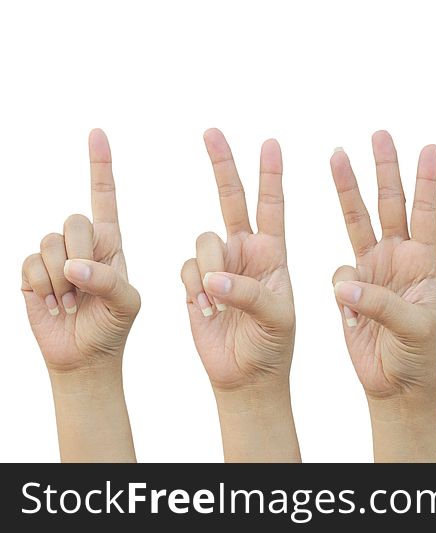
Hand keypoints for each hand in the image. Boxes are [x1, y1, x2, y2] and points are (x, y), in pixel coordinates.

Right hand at [21, 129, 138, 460]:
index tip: (98, 133)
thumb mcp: (128, 303)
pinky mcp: (30, 272)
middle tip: (88, 284)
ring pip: (50, 242)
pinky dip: (43, 287)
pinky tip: (56, 303)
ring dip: (63, 278)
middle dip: (83, 253)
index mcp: (111, 242)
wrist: (85, 355)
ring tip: (74, 300)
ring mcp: (53, 257)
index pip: (104, 198)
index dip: (100, 166)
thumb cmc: (114, 325)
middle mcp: (81, 244)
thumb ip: (110, 280)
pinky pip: (29, 264)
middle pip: (75, 221)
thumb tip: (74, 267)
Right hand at [180, 129, 297, 461]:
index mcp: (276, 253)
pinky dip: (194, 288)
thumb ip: (251, 294)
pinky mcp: (194, 284)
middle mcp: (247, 252)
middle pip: (232, 199)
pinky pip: (185, 269)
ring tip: (224, 302)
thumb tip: (211, 280)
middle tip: (212, 131)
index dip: (271, 174)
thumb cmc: (278, 348)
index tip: (271, 142)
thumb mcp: (280, 319)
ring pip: (204, 241)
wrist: (247, 379)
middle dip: (224, 165)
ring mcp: (220, 267)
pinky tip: (209, 313)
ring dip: (212, 269)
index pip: (273, 205)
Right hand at [330, 131, 435, 461]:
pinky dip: (339, 285)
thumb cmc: (421, 361)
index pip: (428, 214)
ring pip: (356, 220)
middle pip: (389, 204)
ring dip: (348, 188)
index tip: (431, 148)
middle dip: (384, 169)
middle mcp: (397, 260)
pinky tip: (351, 314)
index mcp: (424, 264)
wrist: (396, 390)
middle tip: (380, 134)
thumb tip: (342, 281)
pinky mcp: (344, 289)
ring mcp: (369, 271)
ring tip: (337, 153)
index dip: (429, 182)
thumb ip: (381, 304)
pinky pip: (333, 272)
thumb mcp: (414, 331)